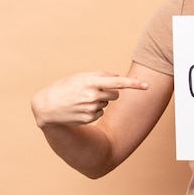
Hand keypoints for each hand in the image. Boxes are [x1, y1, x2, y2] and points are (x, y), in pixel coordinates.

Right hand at [31, 71, 147, 127]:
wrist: (46, 106)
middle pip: (115, 94)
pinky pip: (100, 112)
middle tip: (92, 91)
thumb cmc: (65, 87)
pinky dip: (93, 110)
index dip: (134, 85)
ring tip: (81, 100)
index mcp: (92, 82)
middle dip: (109, 92)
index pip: (118, 83)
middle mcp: (93, 96)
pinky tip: (80, 109)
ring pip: (107, 104)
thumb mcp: (80, 77)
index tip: (147, 86)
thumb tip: (118, 77)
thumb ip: (100, 75)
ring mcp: (91, 109)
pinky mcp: (88, 119)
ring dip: (98, 101)